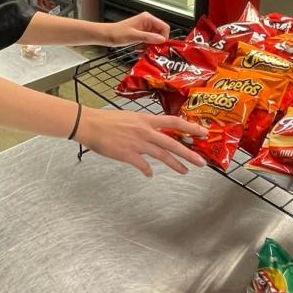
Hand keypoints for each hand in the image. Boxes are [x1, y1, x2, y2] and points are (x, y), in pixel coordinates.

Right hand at [76, 106, 206, 176]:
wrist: (89, 124)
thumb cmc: (106, 120)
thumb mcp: (129, 117)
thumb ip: (143, 126)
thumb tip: (152, 133)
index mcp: (146, 119)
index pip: (174, 122)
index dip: (190, 127)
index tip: (202, 132)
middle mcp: (145, 131)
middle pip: (172, 142)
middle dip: (189, 153)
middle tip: (201, 162)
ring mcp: (137, 143)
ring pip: (162, 155)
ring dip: (175, 164)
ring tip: (185, 171)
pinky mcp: (128, 154)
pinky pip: (143, 165)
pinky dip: (147, 171)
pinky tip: (149, 174)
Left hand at [101, 11, 169, 46]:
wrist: (106, 35)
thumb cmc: (117, 33)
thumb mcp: (134, 36)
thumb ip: (149, 37)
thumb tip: (162, 40)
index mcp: (147, 18)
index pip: (164, 27)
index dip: (164, 37)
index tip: (161, 47)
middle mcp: (147, 22)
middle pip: (160, 33)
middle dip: (157, 43)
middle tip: (152, 51)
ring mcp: (144, 28)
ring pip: (154, 38)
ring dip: (150, 46)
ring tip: (143, 52)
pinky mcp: (140, 33)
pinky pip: (148, 41)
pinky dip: (146, 47)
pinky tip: (139, 51)